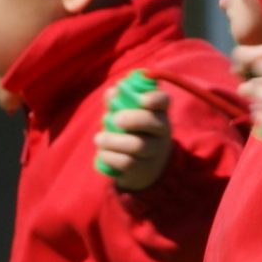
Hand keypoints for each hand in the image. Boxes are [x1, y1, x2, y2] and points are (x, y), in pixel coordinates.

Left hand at [94, 73, 172, 190]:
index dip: (154, 98)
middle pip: (151, 122)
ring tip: (98, 139)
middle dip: (132, 118)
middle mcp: (162, 131)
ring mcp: (155, 152)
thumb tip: (111, 92)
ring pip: (138, 145)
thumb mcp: (127, 115)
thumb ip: (118, 102)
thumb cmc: (132, 132)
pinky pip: (127, 162)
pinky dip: (110, 156)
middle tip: (114, 119)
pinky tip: (101, 153)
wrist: (143, 168)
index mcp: (158, 112)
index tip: (141, 99)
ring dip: (113, 140)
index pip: (163, 100)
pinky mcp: (143, 169)